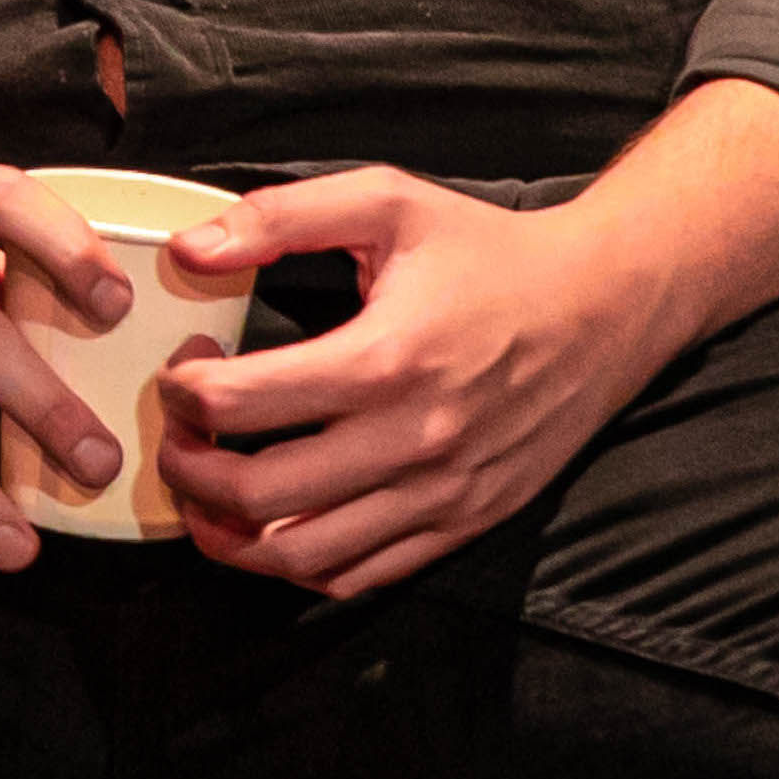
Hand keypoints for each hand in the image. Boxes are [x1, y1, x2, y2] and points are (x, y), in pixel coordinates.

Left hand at [153, 171, 691, 598]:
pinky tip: (273, 530)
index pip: (241, 404)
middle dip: (188, 473)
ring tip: (204, 502)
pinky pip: (360, 576)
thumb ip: (283, 215)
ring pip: (302, 556)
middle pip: (258, 494)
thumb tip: (191, 251)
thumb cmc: (490, 252)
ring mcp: (441, 494)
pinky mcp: (463, 522)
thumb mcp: (389, 202)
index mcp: (386, 359)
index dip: (183, 393)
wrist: (604, 306)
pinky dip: (300, 567)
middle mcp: (412, 439)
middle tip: (175, 442)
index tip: (181, 372)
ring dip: (230, 538)